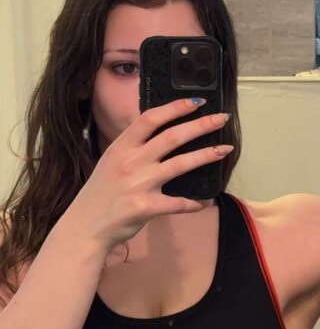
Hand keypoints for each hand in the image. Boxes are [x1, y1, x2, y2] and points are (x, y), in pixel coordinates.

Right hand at [64, 97, 232, 252]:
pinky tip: (206, 201)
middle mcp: (130, 161)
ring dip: (206, 155)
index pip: (151, 119)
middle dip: (200, 125)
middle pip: (172, 137)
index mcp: (121, 146)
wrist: (85, 226)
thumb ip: (133, 147)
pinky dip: (194, 202)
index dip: (175, 108)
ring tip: (225, 150)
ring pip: (180, 165)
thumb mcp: (111, 161)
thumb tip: (160, 132)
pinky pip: (177, 203)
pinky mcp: (145, 207)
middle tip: (221, 119)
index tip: (197, 102)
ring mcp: (138, 184)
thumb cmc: (101, 193)